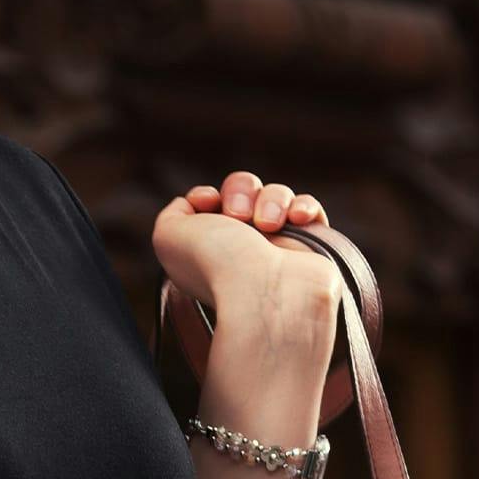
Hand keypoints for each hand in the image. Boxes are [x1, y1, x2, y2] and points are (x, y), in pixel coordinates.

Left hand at [152, 169, 339, 322]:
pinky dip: (303, 206)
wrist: (265, 291)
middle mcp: (242, 244)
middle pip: (243, 188)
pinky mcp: (310, 244)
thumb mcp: (167, 236)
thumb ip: (173, 214)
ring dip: (271, 199)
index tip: (208, 203)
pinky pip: (308, 209)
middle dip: (240, 191)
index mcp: (207, 245)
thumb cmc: (216, 264)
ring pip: (276, 193)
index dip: (207, 196)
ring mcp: (276, 243)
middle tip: (239, 216)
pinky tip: (296, 219)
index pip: (208, 202)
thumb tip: (195, 202)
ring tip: (269, 225)